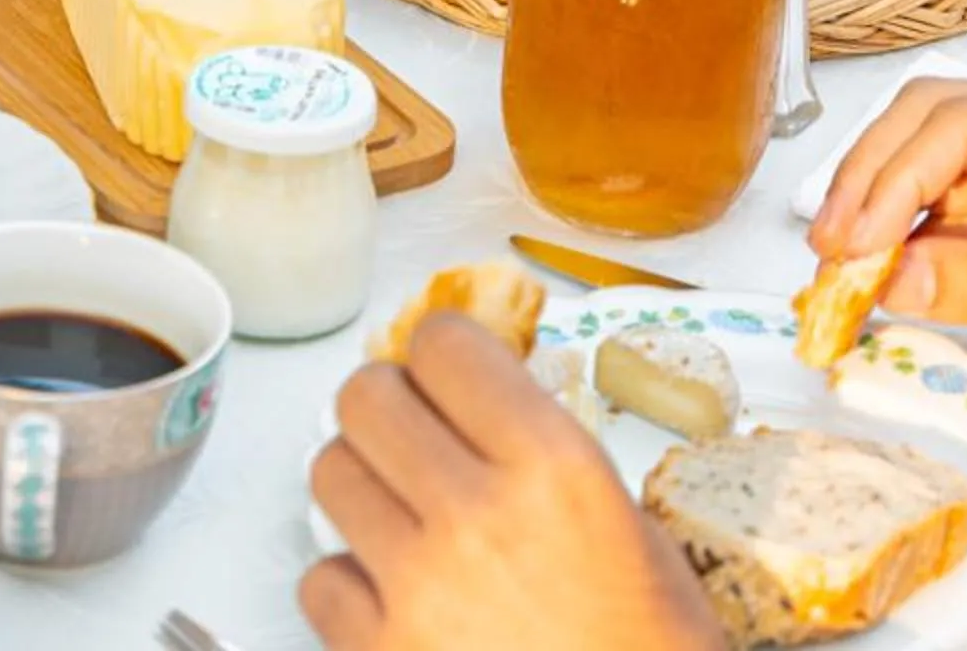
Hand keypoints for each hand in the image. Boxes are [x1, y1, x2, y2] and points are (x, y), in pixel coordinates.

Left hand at [302, 317, 718, 650]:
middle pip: (367, 397)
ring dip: (364, 485)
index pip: (445, 345)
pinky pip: (319, 577)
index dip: (442, 352)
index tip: (448, 369)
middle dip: (389, 405)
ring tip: (404, 516)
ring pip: (328, 472)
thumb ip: (544, 452)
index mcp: (553, 467)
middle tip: (414, 433)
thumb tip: (475, 404)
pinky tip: (395, 596)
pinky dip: (349, 582)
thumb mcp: (629, 527)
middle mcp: (476, 513)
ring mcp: (417, 586)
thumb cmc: (647, 649)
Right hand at [809, 79, 966, 407]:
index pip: (955, 126)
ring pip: (932, 157)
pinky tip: (881, 274)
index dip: (889, 182)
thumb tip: (889, 277)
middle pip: (929, 119)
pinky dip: (910, 237)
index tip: (848, 245)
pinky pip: (954, 204)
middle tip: (828, 253)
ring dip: (881, 207)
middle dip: (868, 181)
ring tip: (842, 269)